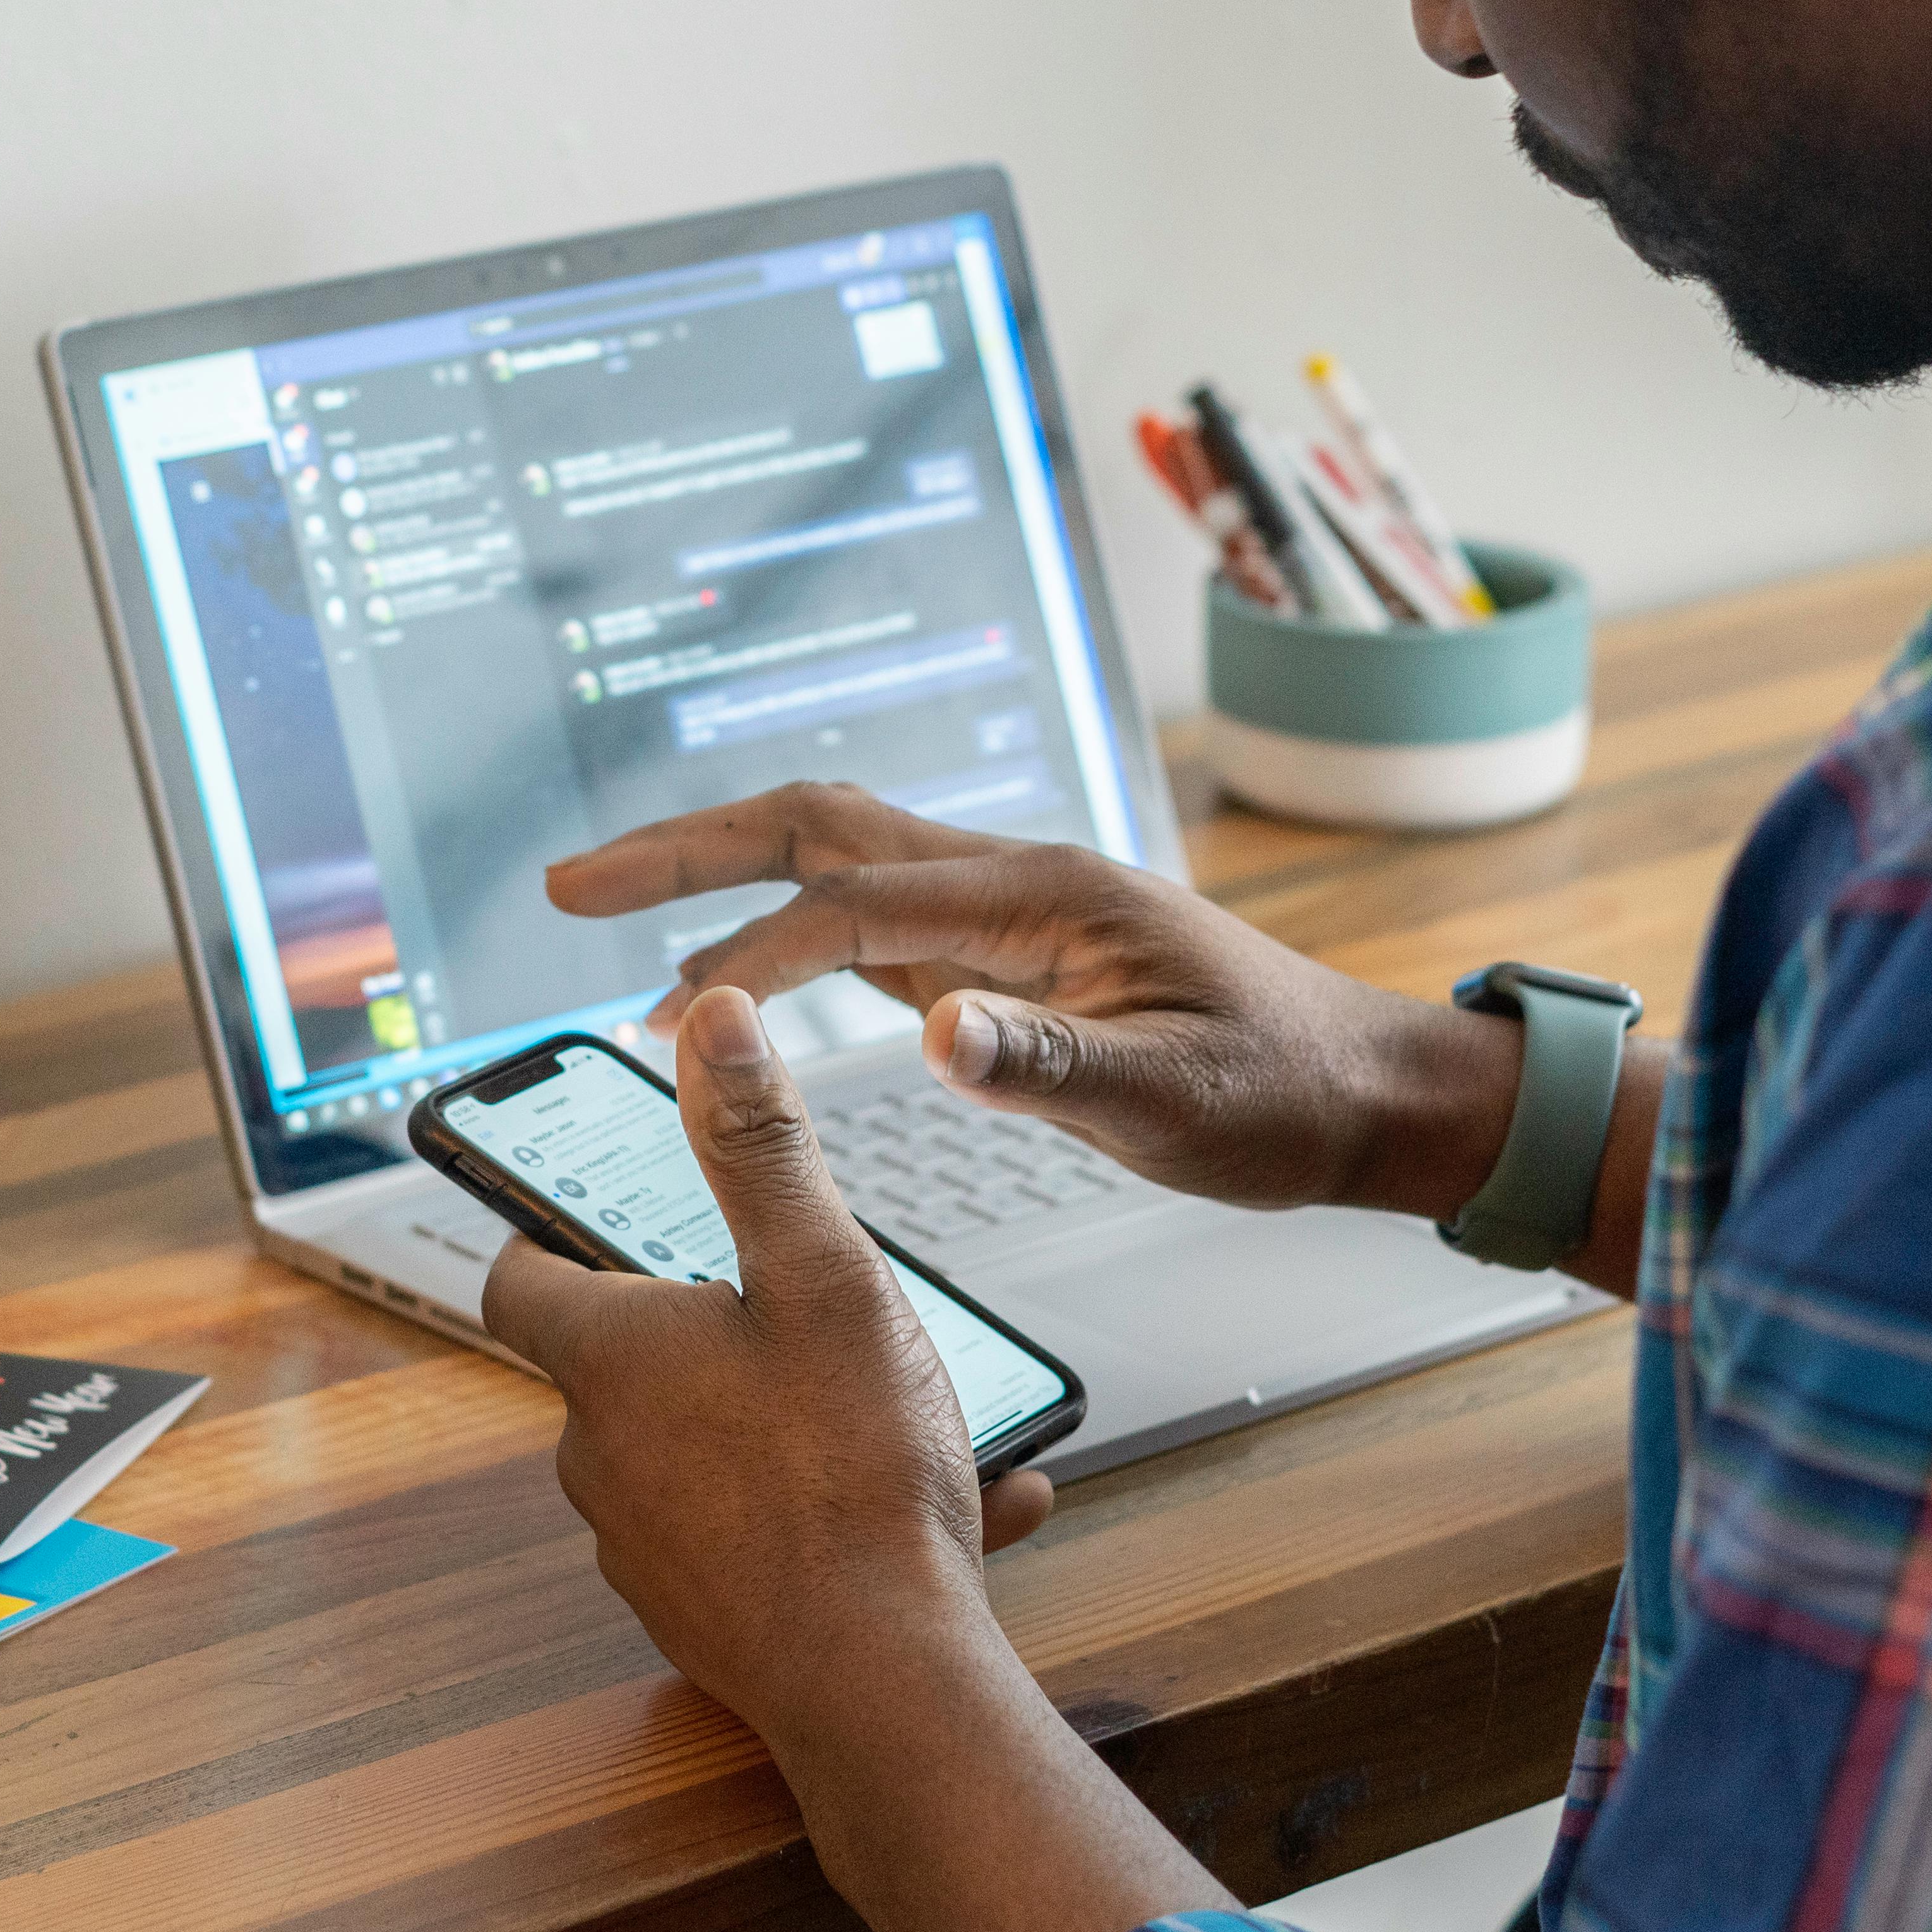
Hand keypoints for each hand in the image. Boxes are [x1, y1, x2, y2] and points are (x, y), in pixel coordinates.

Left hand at [483, 981, 1220, 1931]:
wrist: (881, 1680)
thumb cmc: (850, 1472)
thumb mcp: (822, 1273)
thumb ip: (763, 1146)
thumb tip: (714, 1021)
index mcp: (609, 1358)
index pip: (520, 1279)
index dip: (542, 1237)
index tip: (580, 1215)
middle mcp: (601, 1456)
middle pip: (625, 1368)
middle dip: (713, 1334)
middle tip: (809, 1313)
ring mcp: (645, 1549)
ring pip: (711, 1457)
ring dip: (800, 1429)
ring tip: (919, 1423)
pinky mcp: (705, 1622)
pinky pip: (766, 1541)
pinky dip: (837, 1514)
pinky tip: (959, 1511)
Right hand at [543, 781, 1530, 1221]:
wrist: (1364, 1093)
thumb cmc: (1286, 1096)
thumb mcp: (1180, 1103)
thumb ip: (1057, 1069)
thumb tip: (937, 1039)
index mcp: (1043, 899)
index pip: (851, 898)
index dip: (740, 937)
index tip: (645, 983)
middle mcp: (1012, 885)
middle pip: (818, 828)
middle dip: (687, 849)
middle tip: (567, 887)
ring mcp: (1005, 918)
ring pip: (837, 861)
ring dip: (723, 879)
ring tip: (614, 917)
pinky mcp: (1006, 963)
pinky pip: (871, 921)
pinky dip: (784, 932)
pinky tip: (735, 975)